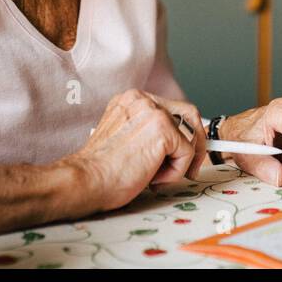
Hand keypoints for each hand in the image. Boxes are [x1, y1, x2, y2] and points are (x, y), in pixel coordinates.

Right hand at [64, 90, 206, 211]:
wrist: (86, 181)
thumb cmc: (100, 170)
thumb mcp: (125, 139)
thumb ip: (146, 132)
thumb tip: (176, 143)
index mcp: (131, 100)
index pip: (171, 109)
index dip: (183, 133)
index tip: (184, 152)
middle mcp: (143, 100)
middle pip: (188, 115)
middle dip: (195, 144)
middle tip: (192, 168)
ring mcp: (153, 112)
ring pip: (189, 138)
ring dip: (178, 163)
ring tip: (154, 176)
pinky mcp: (163, 130)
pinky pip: (187, 154)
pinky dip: (175, 173)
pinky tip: (152, 179)